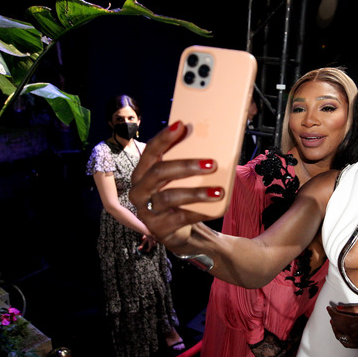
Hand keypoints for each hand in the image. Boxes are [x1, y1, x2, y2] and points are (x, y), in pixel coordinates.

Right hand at [129, 121, 222, 252]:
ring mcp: (146, 211)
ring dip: (196, 193)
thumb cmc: (180, 197)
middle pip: (159, 173)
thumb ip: (184, 161)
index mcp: (142, 173)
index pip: (150, 151)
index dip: (164, 138)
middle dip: (186, 166)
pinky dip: (200, 212)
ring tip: (218, 191)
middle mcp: (139, 190)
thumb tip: (208, 136)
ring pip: (169, 197)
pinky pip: (180, 218)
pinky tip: (215, 208)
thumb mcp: (179, 179)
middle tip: (212, 163)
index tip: (180, 125)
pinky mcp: (158, 228)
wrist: (179, 231)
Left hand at [326, 302, 357, 349]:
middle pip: (337, 327)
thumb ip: (351, 309)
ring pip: (340, 336)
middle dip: (333, 319)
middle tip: (332, 313)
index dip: (332, 312)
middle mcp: (353, 334)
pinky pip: (346, 344)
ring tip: (335, 322)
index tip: (329, 308)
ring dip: (336, 329)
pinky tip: (342, 333)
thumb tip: (339, 308)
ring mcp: (356, 342)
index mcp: (354, 323)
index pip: (338, 317)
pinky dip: (341, 338)